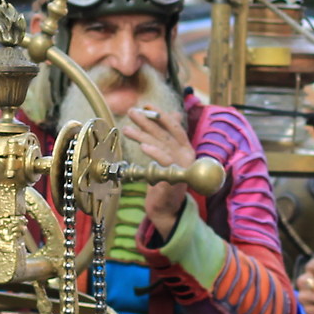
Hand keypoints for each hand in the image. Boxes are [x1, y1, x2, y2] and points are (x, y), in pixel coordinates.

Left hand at [121, 104, 195, 235]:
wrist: (166, 208)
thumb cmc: (164, 182)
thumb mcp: (167, 157)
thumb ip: (169, 137)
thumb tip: (174, 114)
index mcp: (185, 148)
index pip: (174, 126)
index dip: (160, 114)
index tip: (146, 105)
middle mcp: (186, 155)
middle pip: (165, 133)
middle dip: (147, 121)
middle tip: (132, 113)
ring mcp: (182, 166)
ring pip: (161, 145)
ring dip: (142, 135)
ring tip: (127, 129)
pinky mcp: (175, 178)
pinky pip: (165, 160)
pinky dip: (154, 152)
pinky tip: (143, 146)